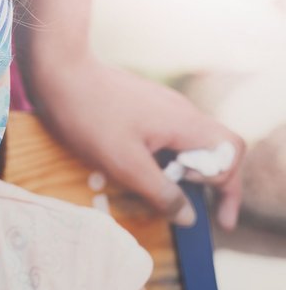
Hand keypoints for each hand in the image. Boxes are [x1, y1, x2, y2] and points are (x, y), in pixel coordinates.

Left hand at [30, 56, 243, 228]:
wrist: (59, 73)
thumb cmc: (89, 118)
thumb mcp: (124, 165)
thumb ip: (161, 192)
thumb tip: (189, 217)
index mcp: (185, 123)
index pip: (230, 153)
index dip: (227, 187)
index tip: (211, 217)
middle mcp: (181, 111)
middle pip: (214, 149)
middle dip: (206, 182)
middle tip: (184, 207)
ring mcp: (162, 105)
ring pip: (187, 143)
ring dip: (179, 171)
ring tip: (154, 190)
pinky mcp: (143, 104)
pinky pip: (166, 135)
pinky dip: (161, 158)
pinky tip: (135, 168)